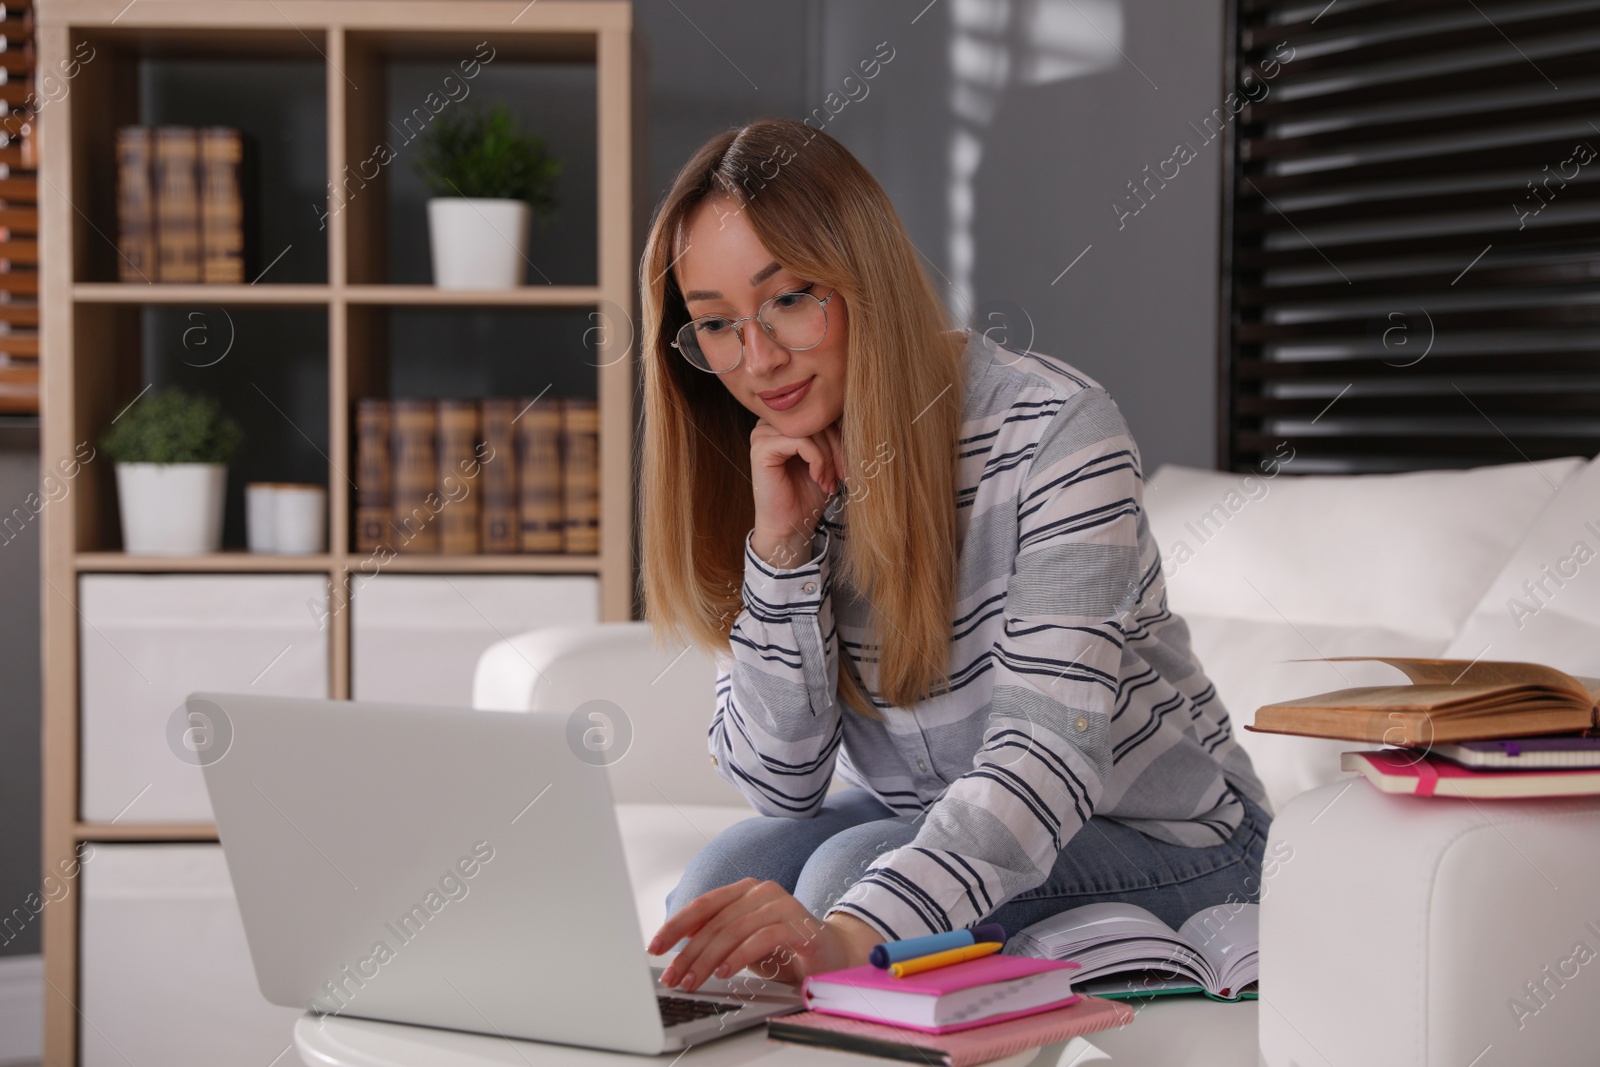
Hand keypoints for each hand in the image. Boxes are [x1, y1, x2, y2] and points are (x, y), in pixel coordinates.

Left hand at [647, 877, 880, 990]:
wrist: (834, 955)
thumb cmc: (785, 949)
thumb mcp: (743, 942)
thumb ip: (717, 937)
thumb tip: (678, 948)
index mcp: (745, 890)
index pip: (703, 905)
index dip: (675, 926)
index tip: (654, 948)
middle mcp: (762, 891)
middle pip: (715, 921)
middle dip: (689, 953)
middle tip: (672, 977)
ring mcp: (783, 905)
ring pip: (734, 930)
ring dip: (708, 959)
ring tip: (693, 980)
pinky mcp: (799, 926)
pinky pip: (762, 938)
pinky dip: (739, 956)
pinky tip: (724, 972)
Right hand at [750, 418, 845, 567]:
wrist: (791, 525)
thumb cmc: (808, 493)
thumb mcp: (828, 458)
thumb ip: (835, 433)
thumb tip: (856, 412)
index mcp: (784, 422)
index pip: (820, 412)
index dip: (841, 434)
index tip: (847, 463)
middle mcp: (770, 423)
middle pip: (816, 419)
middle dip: (836, 448)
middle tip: (841, 474)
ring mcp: (762, 434)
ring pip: (810, 430)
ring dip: (827, 457)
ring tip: (829, 480)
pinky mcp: (761, 448)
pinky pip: (801, 442)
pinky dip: (817, 461)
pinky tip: (818, 478)